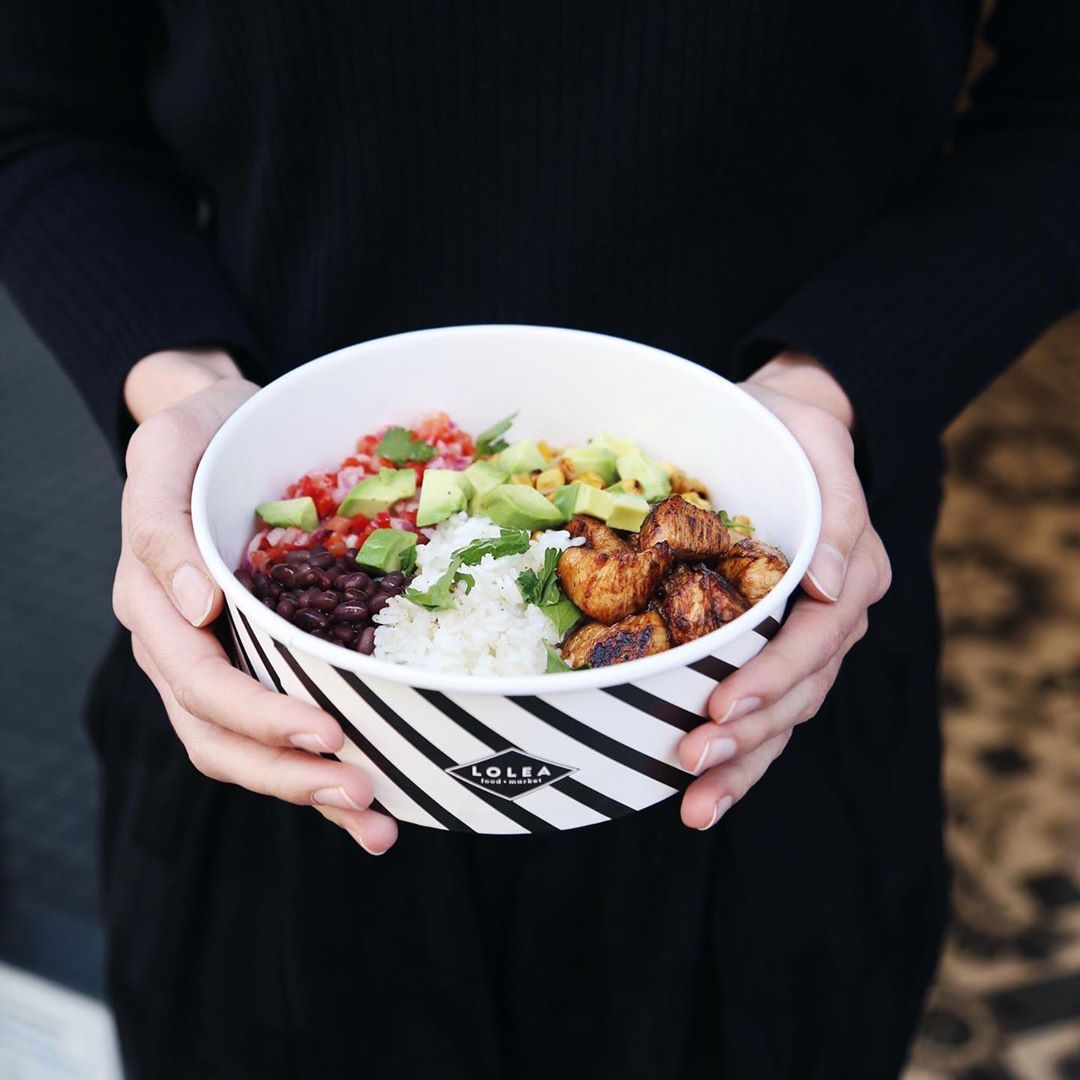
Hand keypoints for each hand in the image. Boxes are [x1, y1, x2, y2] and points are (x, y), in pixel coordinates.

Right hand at [114, 349, 397, 854]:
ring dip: (307, 792)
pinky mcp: (251, 663)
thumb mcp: (171, 450)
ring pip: (244, 752)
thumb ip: (164, 528)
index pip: (198, 678)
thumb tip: (194, 608)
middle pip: (218, 734)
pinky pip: (276, 730)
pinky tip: (374, 805)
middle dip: (289, 772)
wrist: (218, 430)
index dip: (256, 713)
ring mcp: (212, 661)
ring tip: (375, 823)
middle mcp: (178, 644)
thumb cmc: (199, 434)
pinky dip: (318, 771)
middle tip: (360, 792)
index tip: (322, 730)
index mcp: (153, 600)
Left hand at [678, 350, 891, 829]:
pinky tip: (703, 792)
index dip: (772, 675)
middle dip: (746, 734)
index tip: (720, 704)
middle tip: (689, 765)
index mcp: (852, 571)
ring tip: (694, 807)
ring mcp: (809, 640)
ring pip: (785, 717)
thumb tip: (828, 584)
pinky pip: (765, 711)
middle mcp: (835, 616)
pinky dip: (739, 754)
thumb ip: (836, 510)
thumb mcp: (816, 445)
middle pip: (801, 691)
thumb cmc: (792, 433)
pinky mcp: (776, 650)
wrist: (782, 430)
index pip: (817, 637)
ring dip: (741, 765)